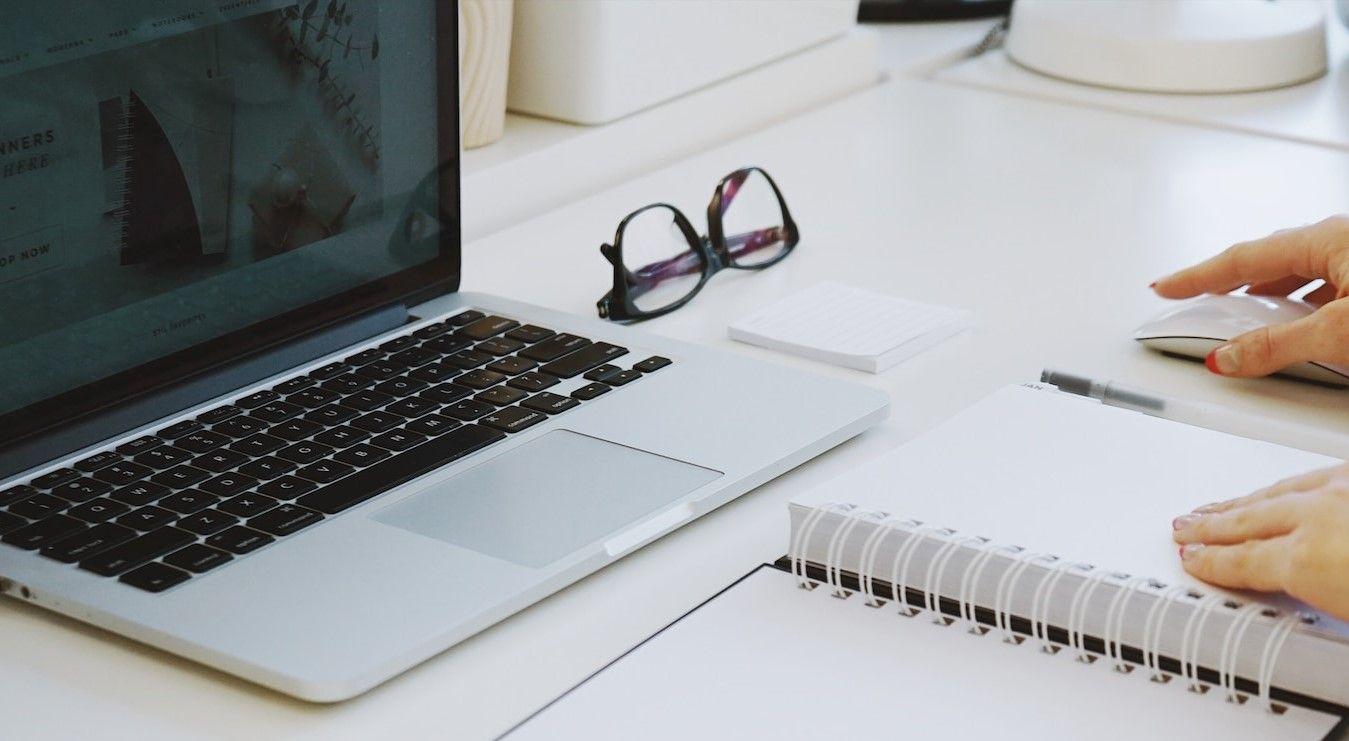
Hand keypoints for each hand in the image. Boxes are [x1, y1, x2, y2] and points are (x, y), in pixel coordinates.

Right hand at [1152, 216, 1348, 376]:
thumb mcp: (1339, 331)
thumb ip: (1279, 346)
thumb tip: (1228, 356)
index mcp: (1329, 239)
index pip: (1244, 259)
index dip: (1198, 277)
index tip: (1166, 287)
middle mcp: (1345, 240)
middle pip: (1270, 262)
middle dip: (1229, 283)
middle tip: (1196, 298)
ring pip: (1301, 274)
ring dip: (1268, 297)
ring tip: (1245, 319)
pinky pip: (1326, 286)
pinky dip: (1301, 305)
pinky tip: (1301, 326)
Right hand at [1173, 464, 1348, 621]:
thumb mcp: (1345, 612)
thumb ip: (1303, 597)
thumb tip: (1292, 601)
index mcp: (1311, 558)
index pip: (1244, 562)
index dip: (1212, 562)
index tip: (1192, 559)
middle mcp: (1321, 513)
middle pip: (1249, 523)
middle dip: (1212, 528)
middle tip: (1186, 529)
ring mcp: (1343, 487)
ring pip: (1274, 494)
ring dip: (1240, 504)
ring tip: (1215, 509)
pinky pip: (1307, 479)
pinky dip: (1280, 488)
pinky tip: (1275, 490)